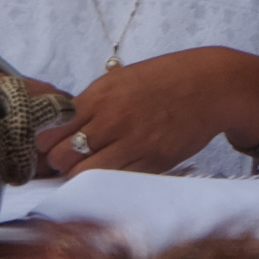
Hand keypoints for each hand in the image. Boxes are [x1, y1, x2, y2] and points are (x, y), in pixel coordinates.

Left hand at [37, 48, 258, 175]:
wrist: (214, 86)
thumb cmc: (168, 80)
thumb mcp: (123, 79)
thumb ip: (91, 102)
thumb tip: (60, 127)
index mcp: (100, 95)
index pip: (49, 131)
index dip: (45, 143)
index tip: (52, 146)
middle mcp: (112, 118)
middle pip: (59, 156)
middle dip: (59, 163)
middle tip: (69, 161)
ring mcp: (132, 141)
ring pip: (81, 173)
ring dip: (80, 175)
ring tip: (90, 168)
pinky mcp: (151, 160)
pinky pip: (114, 179)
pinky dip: (107, 180)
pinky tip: (113, 171)